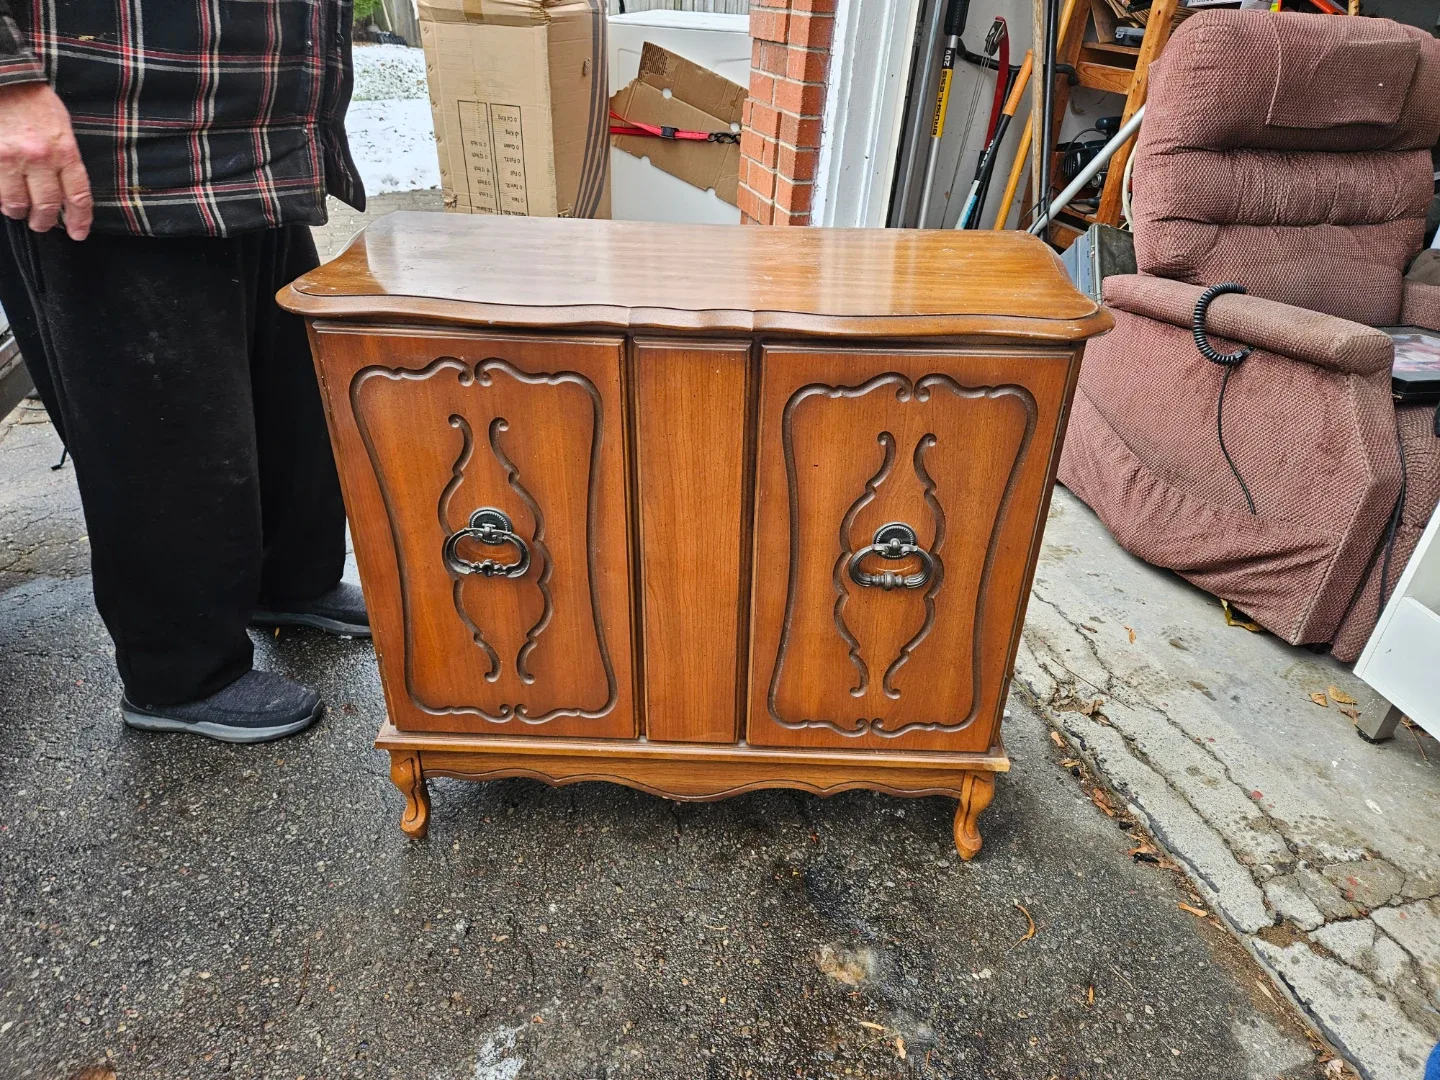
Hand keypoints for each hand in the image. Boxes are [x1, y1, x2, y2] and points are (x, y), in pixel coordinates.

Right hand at [0, 81, 91, 239]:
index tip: (78, 233)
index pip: (78, 196)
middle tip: (41, 224)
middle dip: (44, 221)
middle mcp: (39, 158)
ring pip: (16, 202)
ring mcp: (10, 158)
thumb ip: (65, 158)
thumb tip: (65, 190)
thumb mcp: (62, 127)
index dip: (79, 220)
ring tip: (18, 211)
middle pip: (46, 205)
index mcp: (64, 151)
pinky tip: (1, 198)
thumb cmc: (34, 101)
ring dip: (18, 212)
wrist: (4, 77)